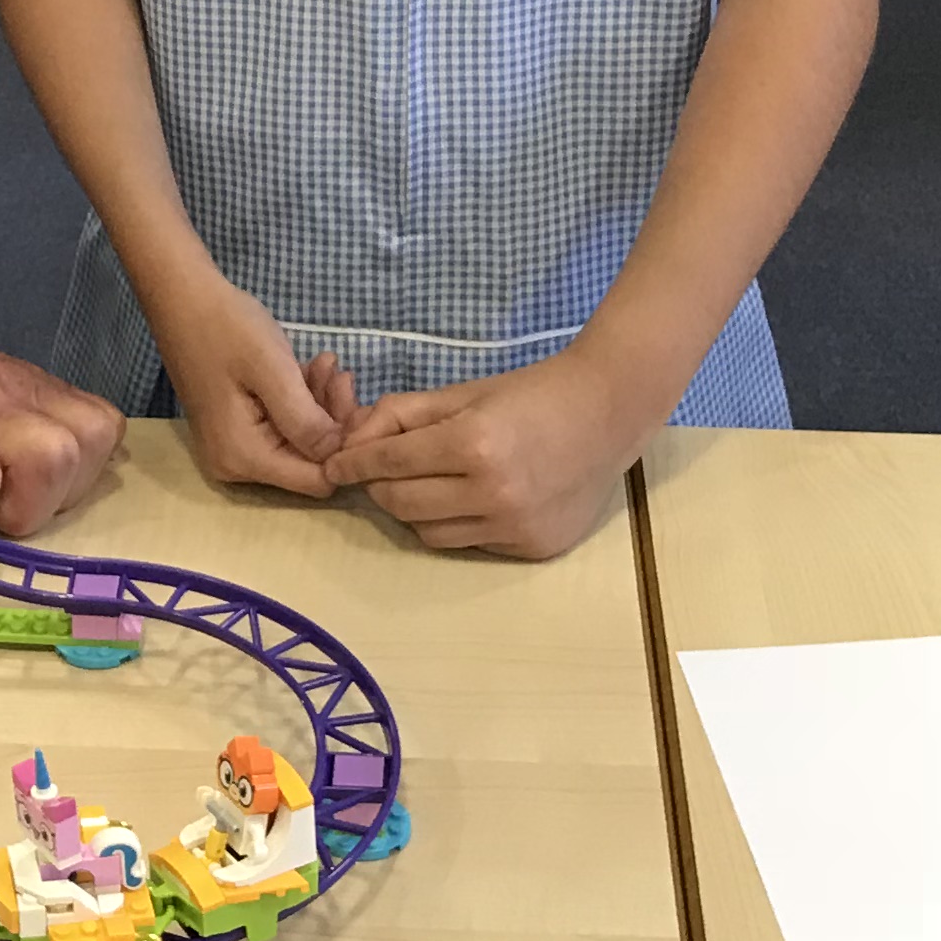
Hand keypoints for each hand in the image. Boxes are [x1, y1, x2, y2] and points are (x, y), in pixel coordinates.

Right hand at [145, 274, 353, 498]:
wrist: (182, 298)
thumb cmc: (226, 328)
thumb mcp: (272, 369)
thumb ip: (306, 420)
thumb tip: (341, 457)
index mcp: (244, 457)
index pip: (317, 481)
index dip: (345, 447)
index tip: (355, 403)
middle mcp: (237, 465)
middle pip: (309, 461)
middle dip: (333, 419)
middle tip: (340, 373)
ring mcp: (234, 449)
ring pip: (300, 441)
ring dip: (320, 404)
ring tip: (326, 363)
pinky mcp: (236, 430)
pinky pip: (282, 427)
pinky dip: (301, 400)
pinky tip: (310, 368)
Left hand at [321, 345, 657, 558]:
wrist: (606, 413)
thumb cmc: (530, 394)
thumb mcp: (461, 392)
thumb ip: (401, 416)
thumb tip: (350, 442)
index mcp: (472, 444)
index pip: (388, 464)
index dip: (353, 464)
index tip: (334, 466)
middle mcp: (493, 492)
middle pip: (400, 505)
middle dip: (380, 486)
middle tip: (380, 470)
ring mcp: (514, 526)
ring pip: (429, 534)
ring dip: (415, 510)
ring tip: (428, 483)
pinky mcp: (532, 548)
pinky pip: (470, 544)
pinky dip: (458, 524)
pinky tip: (472, 499)